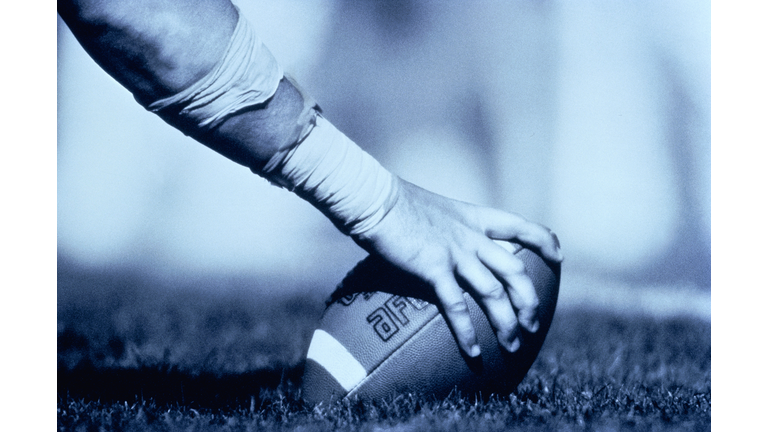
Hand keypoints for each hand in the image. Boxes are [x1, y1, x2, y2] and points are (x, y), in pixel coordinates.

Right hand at [353, 178, 562, 356]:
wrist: (375, 199)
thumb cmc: (396, 204)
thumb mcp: (434, 210)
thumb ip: (448, 226)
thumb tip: (445, 239)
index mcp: (474, 218)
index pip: (521, 226)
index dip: (544, 242)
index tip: (559, 258)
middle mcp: (472, 236)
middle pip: (515, 270)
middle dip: (529, 301)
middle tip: (533, 325)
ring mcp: (455, 252)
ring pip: (494, 293)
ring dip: (506, 323)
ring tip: (511, 346)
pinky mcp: (434, 268)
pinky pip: (457, 306)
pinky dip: (467, 332)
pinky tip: (474, 352)